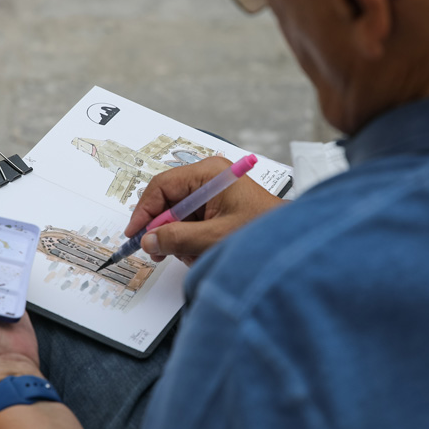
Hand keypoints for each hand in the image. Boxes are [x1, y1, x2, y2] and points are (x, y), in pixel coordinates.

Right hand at [125, 157, 285, 265]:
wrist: (293, 242)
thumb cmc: (262, 232)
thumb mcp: (213, 238)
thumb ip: (177, 239)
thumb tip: (148, 240)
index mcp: (209, 173)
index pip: (162, 186)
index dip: (144, 212)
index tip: (134, 234)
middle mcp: (210, 178)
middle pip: (168, 202)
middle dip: (165, 230)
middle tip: (160, 252)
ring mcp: (214, 193)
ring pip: (178, 216)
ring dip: (181, 240)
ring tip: (195, 255)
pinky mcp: (218, 208)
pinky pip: (192, 223)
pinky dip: (192, 241)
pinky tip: (203, 252)